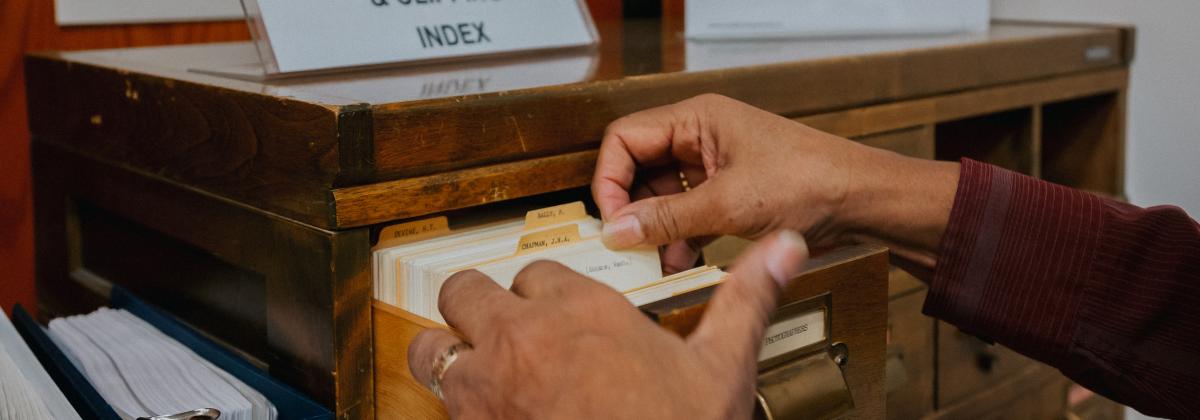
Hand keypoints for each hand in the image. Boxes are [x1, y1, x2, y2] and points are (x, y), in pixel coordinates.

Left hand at [408, 231, 809, 419]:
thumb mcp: (722, 367)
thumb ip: (745, 300)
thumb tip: (782, 250)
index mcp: (584, 311)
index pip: (536, 272)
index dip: (543, 291)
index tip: (554, 309)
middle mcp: (525, 338)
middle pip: (467, 291)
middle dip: (477, 306)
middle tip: (496, 325)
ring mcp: (488, 385)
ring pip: (434, 343)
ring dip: (447, 351)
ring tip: (470, 366)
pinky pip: (433, 400)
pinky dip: (450, 404)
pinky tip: (480, 414)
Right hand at [592, 94, 959, 270]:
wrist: (862, 201)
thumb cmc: (809, 182)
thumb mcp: (727, 204)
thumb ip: (667, 218)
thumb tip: (617, 230)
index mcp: (696, 119)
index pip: (625, 139)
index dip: (609, 179)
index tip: (610, 220)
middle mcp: (700, 136)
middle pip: (639, 168)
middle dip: (632, 208)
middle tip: (627, 244)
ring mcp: (715, 164)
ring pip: (662, 194)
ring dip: (656, 228)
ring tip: (657, 259)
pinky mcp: (730, 192)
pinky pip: (687, 211)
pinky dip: (680, 236)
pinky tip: (682, 261)